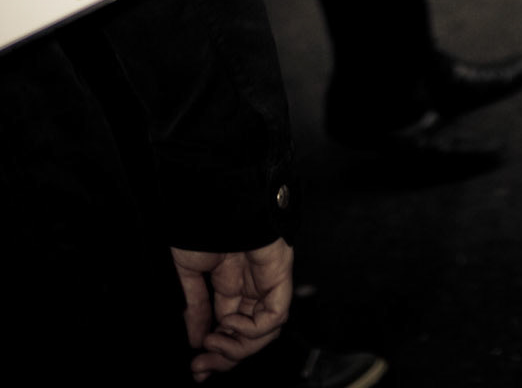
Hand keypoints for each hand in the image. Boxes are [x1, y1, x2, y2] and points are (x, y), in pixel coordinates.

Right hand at [173, 238, 292, 378]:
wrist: (215, 203)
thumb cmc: (202, 227)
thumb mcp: (190, 273)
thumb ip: (196, 307)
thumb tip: (195, 339)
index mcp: (231, 283)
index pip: (231, 328)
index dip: (217, 351)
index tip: (197, 367)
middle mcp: (252, 286)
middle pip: (249, 335)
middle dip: (225, 358)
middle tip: (201, 369)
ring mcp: (267, 280)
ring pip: (265, 331)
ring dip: (237, 348)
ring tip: (213, 344)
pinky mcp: (280, 274)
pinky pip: (276, 314)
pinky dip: (253, 328)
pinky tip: (229, 323)